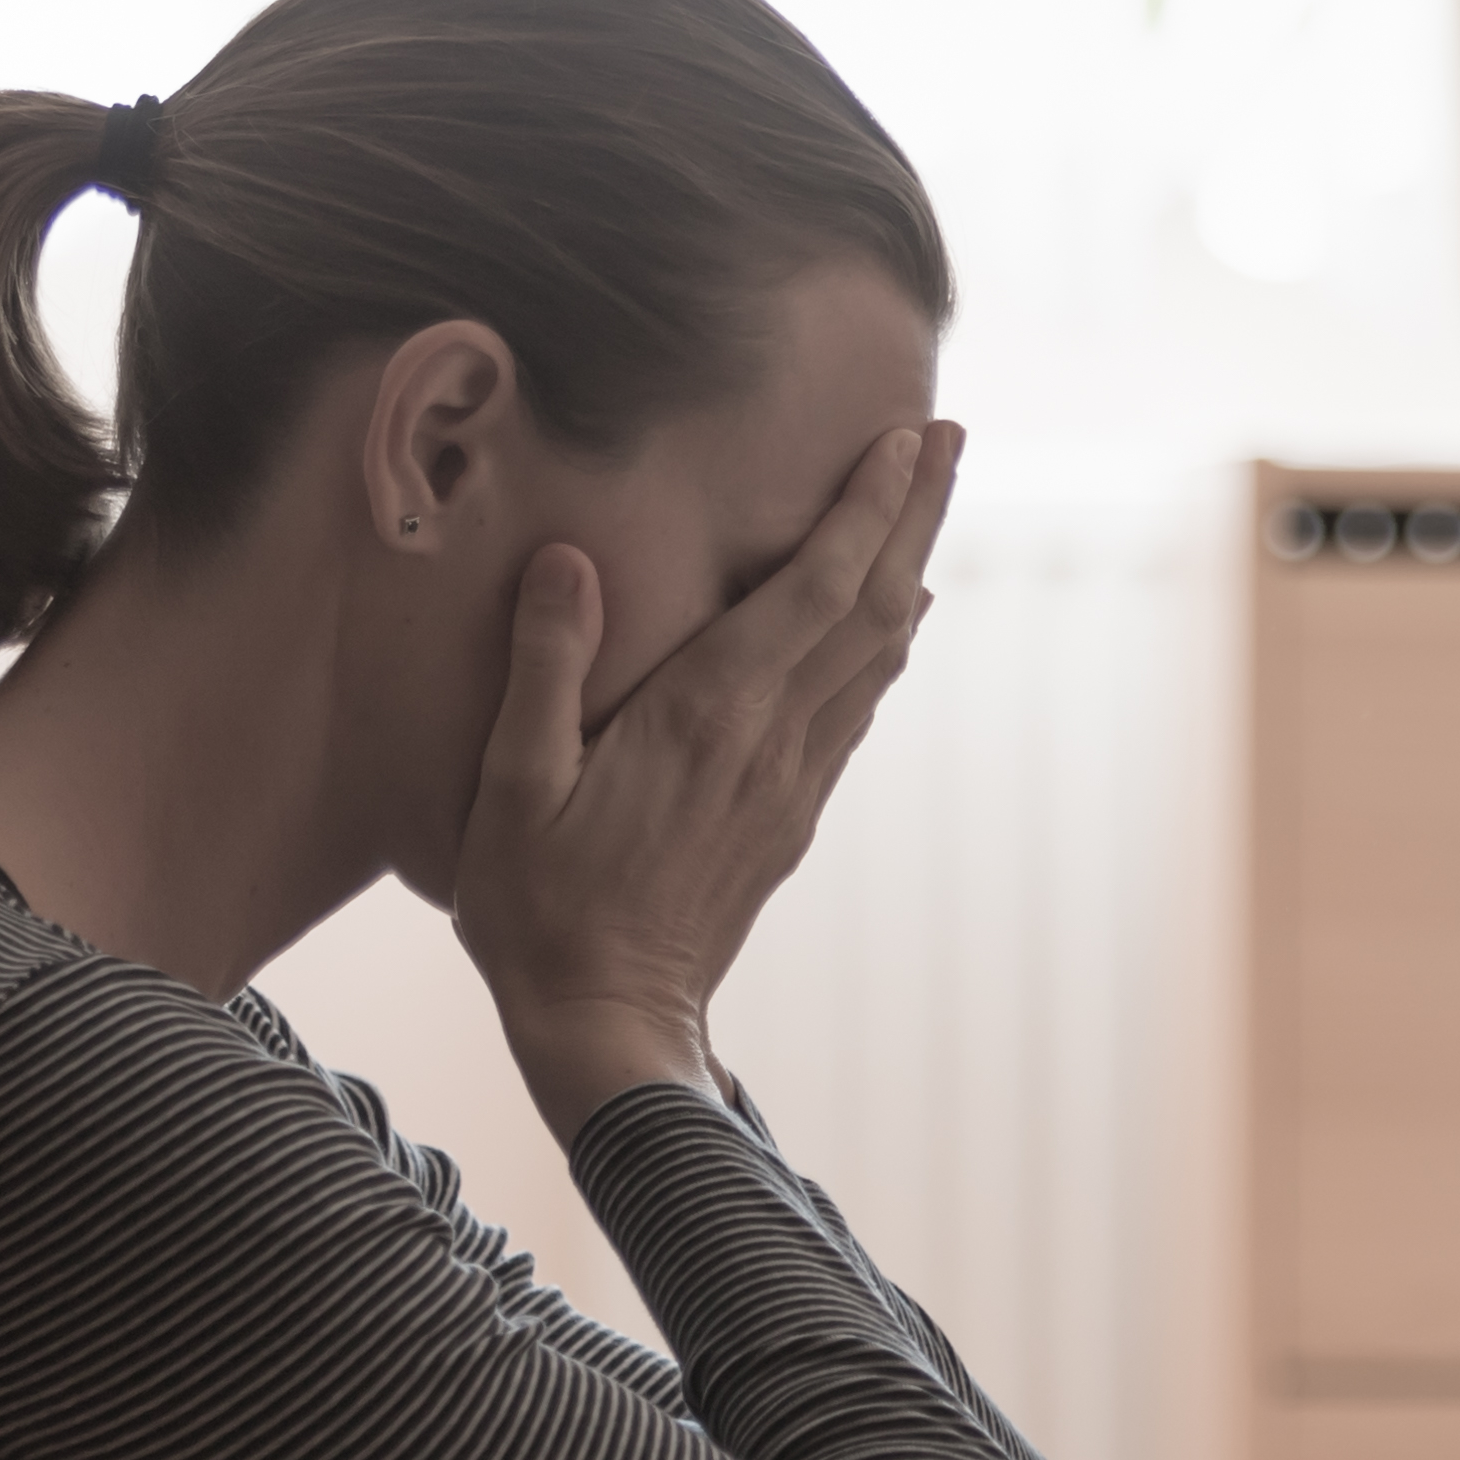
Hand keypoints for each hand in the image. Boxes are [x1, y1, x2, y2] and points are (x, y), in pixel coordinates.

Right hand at [461, 417, 954, 1131]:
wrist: (606, 1022)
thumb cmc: (540, 906)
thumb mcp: (514, 783)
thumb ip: (544, 665)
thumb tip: (569, 559)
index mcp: (709, 716)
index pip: (816, 589)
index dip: (867, 509)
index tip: (902, 439)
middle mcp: (770, 741)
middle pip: (870, 607)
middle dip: (913, 515)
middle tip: (946, 436)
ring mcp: (789, 783)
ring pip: (874, 656)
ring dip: (908, 568)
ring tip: (927, 501)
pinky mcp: (787, 818)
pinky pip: (853, 709)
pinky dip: (881, 645)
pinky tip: (889, 620)